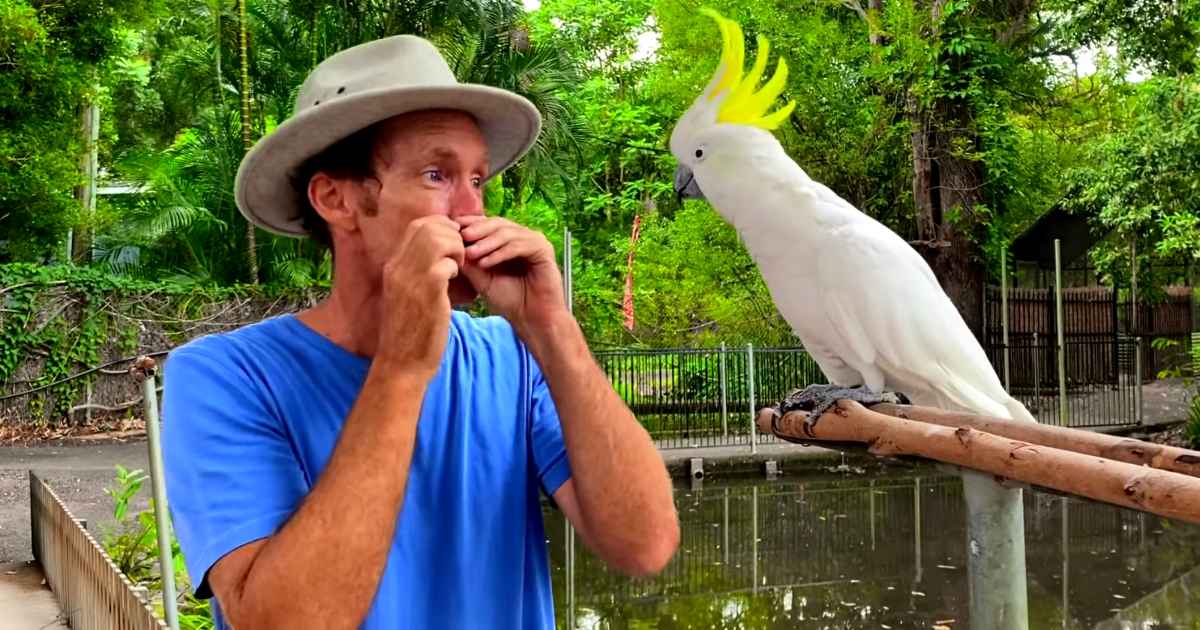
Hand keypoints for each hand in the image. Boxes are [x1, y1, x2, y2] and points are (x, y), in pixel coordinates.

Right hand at [376, 216, 464, 378]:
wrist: (402, 363)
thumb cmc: (410, 332)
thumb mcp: (408, 295)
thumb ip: (418, 272)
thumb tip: (440, 255)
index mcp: (393, 266)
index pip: (417, 226)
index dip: (441, 228)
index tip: (455, 245)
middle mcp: (398, 267)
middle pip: (428, 226)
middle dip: (452, 234)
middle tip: (461, 256)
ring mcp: (411, 278)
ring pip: (438, 239)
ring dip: (457, 249)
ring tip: (460, 268)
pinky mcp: (428, 292)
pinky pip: (448, 263)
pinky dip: (458, 267)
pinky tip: (458, 283)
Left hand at [457, 215, 566, 330]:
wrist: (531, 319)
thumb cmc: (509, 300)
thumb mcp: (482, 279)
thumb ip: (470, 261)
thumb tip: (451, 243)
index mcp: (509, 240)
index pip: (488, 224)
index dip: (470, 224)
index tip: (451, 230)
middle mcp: (523, 237)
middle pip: (498, 223)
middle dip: (478, 230)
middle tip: (461, 237)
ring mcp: (535, 241)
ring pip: (508, 233)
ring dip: (487, 243)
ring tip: (471, 253)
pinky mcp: (544, 250)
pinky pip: (519, 245)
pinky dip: (501, 253)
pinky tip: (486, 263)